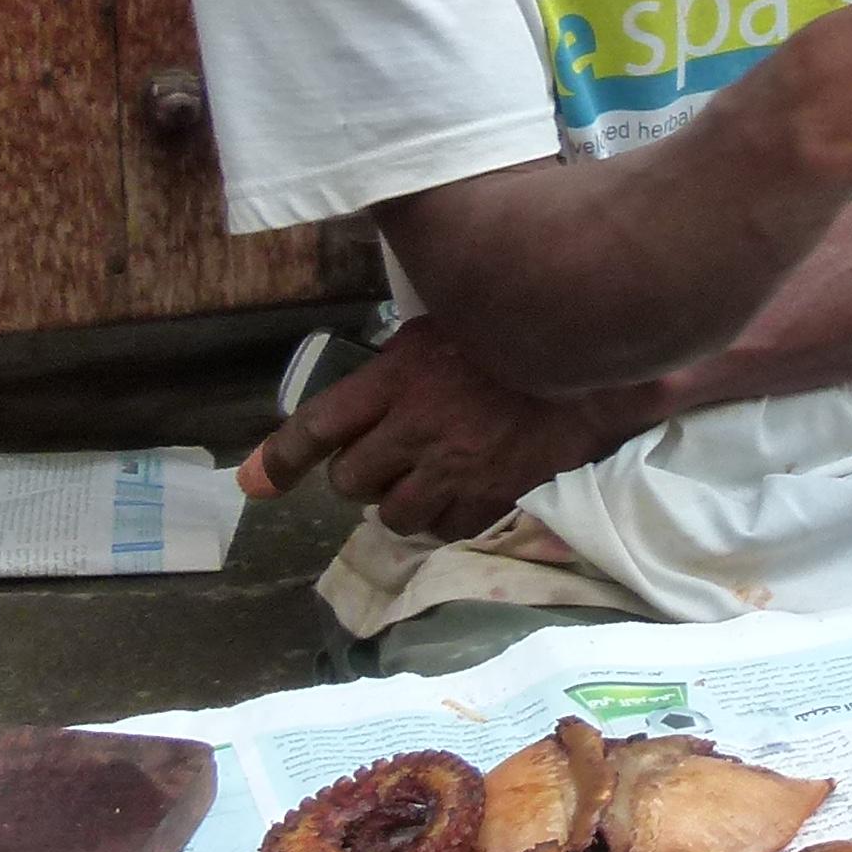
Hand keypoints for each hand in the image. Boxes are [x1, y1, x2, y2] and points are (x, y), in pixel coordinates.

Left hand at [239, 318, 651, 537]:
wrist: (597, 354)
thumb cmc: (518, 327)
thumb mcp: (444, 323)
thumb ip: (399, 361)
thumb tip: (365, 384)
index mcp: (397, 378)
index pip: (318, 426)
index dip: (279, 459)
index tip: (254, 484)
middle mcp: (416, 427)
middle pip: (350, 480)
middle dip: (358, 475)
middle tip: (383, 459)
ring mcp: (454, 467)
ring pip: (393, 513)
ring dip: (399, 502)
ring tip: (421, 481)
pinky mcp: (492, 494)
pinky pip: (445, 528)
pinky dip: (445, 517)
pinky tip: (461, 492)